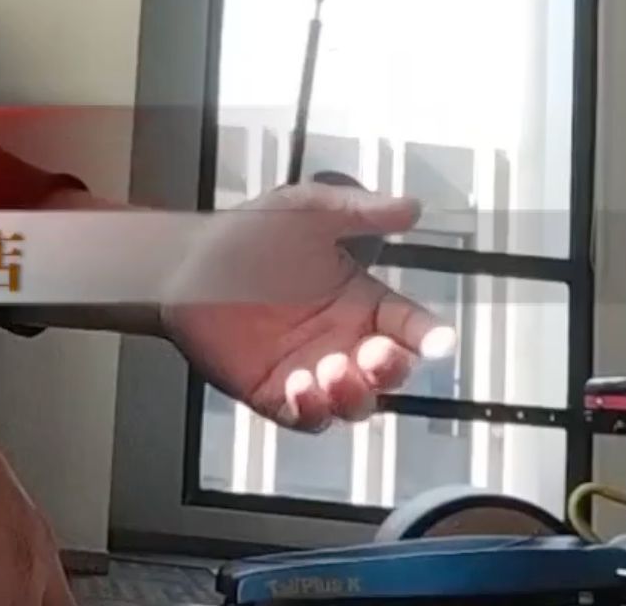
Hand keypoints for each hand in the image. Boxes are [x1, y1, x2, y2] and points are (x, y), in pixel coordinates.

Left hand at [162, 182, 454, 430]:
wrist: (185, 264)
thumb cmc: (248, 234)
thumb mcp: (306, 211)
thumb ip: (359, 212)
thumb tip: (412, 207)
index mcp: (360, 302)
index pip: (410, 327)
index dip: (430, 337)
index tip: (440, 342)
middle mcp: (343, 342)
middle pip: (389, 374)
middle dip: (391, 369)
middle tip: (375, 354)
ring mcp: (312, 373)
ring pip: (354, 404)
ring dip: (354, 395)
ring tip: (332, 369)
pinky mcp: (276, 395)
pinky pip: (307, 418)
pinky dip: (312, 410)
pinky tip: (301, 384)